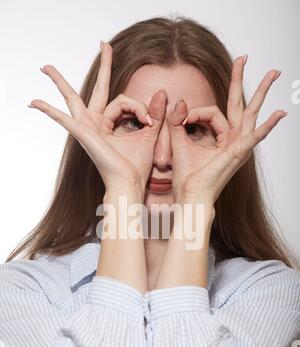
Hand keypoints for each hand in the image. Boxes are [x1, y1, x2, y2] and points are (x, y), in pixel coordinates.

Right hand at [28, 41, 165, 194]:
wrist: (130, 183)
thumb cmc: (137, 165)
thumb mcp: (149, 133)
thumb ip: (154, 113)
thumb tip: (163, 92)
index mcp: (110, 123)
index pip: (123, 100)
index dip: (139, 106)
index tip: (149, 119)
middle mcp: (96, 123)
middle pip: (96, 88)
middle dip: (104, 66)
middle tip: (105, 43)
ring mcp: (87, 127)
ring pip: (73, 98)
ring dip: (59, 81)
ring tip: (45, 67)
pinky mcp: (82, 133)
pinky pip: (63, 119)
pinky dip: (48, 111)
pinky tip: (33, 103)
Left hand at [167, 56, 286, 203]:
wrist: (190, 196)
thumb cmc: (187, 176)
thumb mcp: (179, 142)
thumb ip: (177, 121)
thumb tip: (179, 102)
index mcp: (220, 137)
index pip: (212, 111)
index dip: (195, 111)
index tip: (182, 117)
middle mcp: (232, 139)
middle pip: (240, 104)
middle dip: (242, 80)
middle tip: (244, 57)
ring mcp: (238, 145)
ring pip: (251, 112)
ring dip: (262, 92)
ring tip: (274, 73)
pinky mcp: (238, 153)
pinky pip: (255, 136)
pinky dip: (268, 125)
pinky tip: (280, 113)